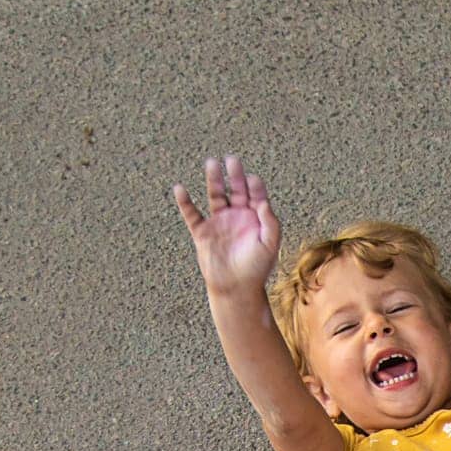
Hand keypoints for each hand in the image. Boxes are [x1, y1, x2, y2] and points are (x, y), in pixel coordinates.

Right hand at [171, 154, 281, 296]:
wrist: (236, 289)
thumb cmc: (256, 270)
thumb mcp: (270, 245)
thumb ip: (270, 222)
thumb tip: (263, 202)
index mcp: (255, 219)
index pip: (255, 194)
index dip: (254, 185)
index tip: (252, 180)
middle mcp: (237, 217)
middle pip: (235, 189)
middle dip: (234, 174)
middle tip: (232, 160)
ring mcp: (219, 223)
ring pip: (215, 196)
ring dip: (214, 180)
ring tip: (211, 163)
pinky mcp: (203, 233)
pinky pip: (192, 214)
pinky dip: (185, 202)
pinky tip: (180, 189)